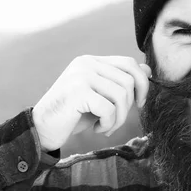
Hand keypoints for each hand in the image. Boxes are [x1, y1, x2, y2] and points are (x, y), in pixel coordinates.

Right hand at [32, 55, 150, 150]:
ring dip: (119, 118)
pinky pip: (109, 109)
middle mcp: (86, 64)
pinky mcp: (77, 92)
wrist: (42, 129)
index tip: (139, 103)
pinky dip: (109, 124)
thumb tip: (148, 70)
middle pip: (129, 80)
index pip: (129, 63)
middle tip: (116, 121)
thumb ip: (120, 82)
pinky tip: (97, 129)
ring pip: (121, 95)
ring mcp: (81, 76)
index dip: (142, 83)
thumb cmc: (73, 115)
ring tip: (106, 127)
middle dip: (129, 106)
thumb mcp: (100, 97)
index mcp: (91, 61)